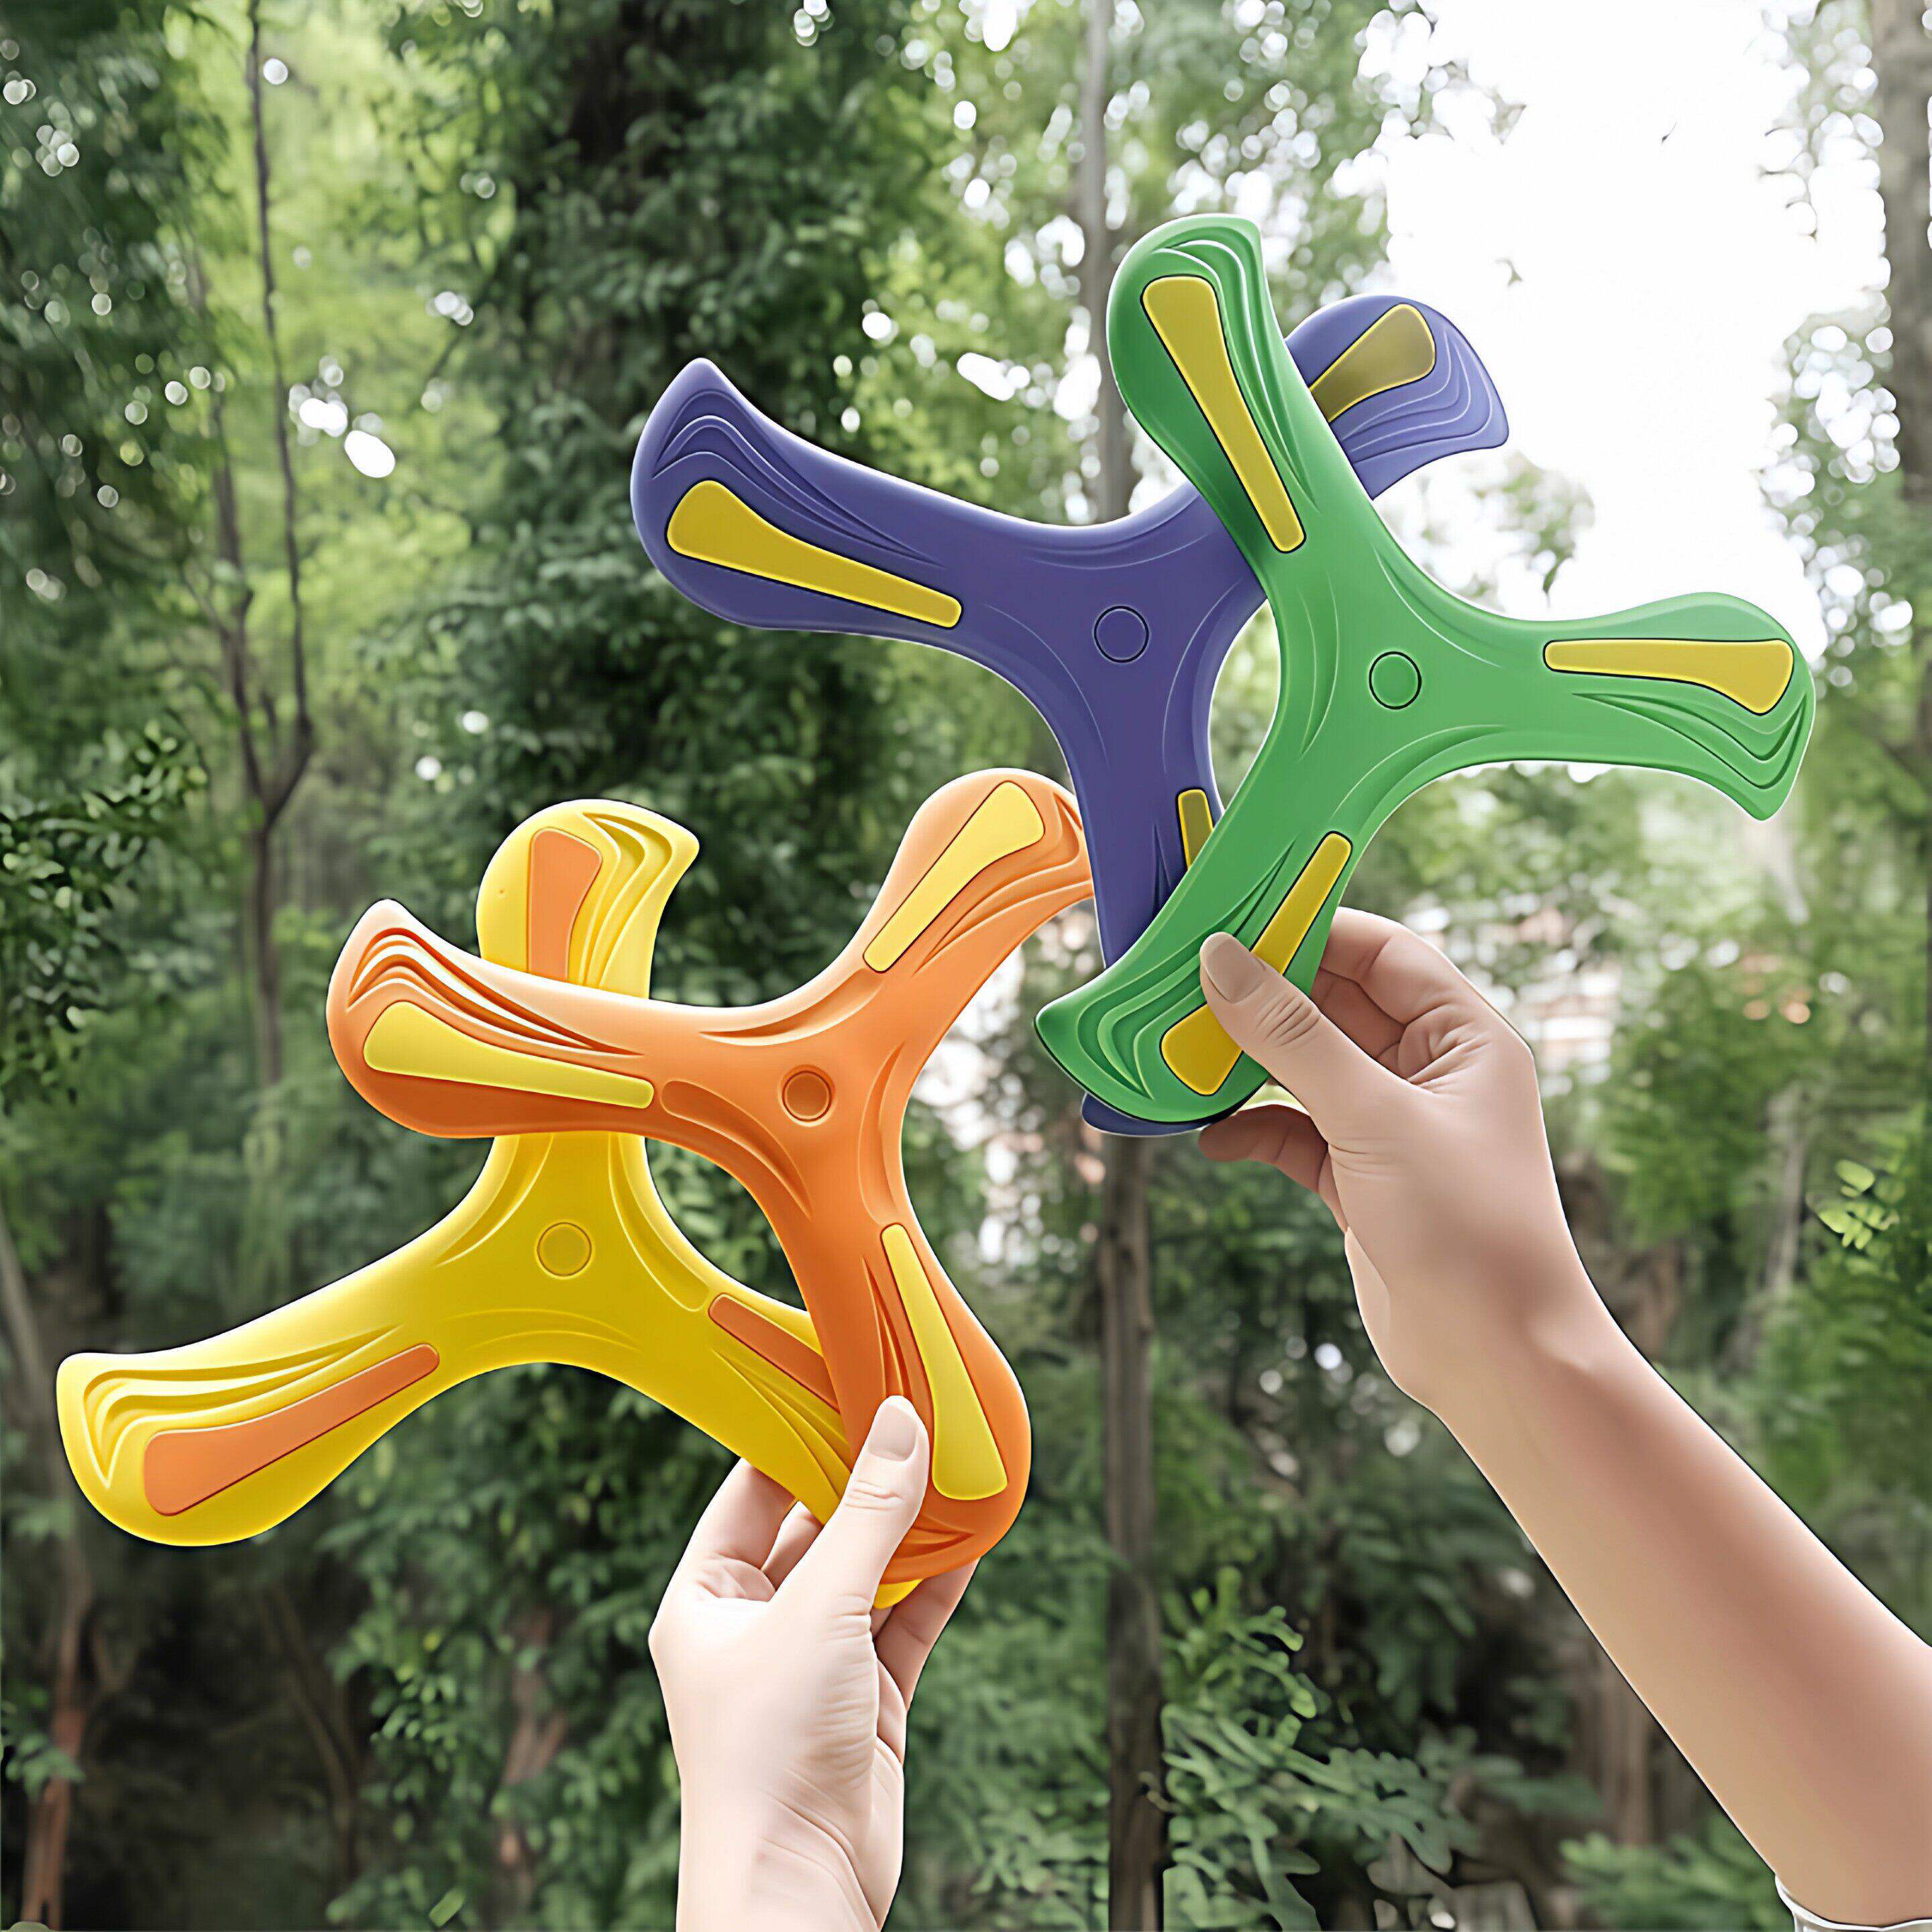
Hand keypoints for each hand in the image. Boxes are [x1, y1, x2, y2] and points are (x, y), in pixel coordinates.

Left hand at [650, 1398, 973, 1931]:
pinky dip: (938, 1581)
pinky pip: (906, 1620)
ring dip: (911, 1526)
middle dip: (866, 1476)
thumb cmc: (772, 1751)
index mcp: (707, 1596)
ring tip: (957, 1460)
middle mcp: (756, 1623)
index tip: (846, 1378)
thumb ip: (869, 1515)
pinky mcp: (866, 1699)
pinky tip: (973, 1534)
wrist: (798, 1888)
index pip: (752, 1489)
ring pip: (870, 1570)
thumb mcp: (822, 1611)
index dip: (799, 1435)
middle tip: (916, 1409)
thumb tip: (901, 1420)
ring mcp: (815, 1662)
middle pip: (818, 1526)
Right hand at [1196, 913, 1598, 1418]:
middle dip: (1263, 994)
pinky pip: (1294, 1132)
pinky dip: (1252, 1128)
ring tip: (1182, 1054)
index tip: (1233, 918)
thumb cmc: (1467, 1229)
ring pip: (1306, 1069)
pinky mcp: (1361, 1181)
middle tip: (1185, 980)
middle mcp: (1430, 1073)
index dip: (1311, 928)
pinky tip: (1211, 1137)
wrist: (1498, 1362)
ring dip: (1248, 1062)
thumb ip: (1292, 1037)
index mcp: (1464, 1038)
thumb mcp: (1373, 1118)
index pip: (1382, 951)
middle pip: (1334, 1005)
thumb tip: (1221, 959)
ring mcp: (1393, 1128)